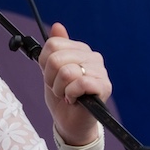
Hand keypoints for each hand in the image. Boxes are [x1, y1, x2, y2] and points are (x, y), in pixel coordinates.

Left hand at [37, 22, 110, 144]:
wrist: (69, 123)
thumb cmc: (61, 97)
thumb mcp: (50, 71)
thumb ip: (53, 50)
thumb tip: (57, 26)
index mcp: (80, 50)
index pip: (53, 44)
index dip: (45, 64)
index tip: (50, 76)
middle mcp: (93, 57)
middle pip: (57, 58)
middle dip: (51, 78)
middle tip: (59, 89)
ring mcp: (100, 71)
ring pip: (66, 71)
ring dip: (60, 89)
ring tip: (66, 95)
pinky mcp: (104, 87)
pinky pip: (79, 83)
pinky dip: (70, 94)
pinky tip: (74, 100)